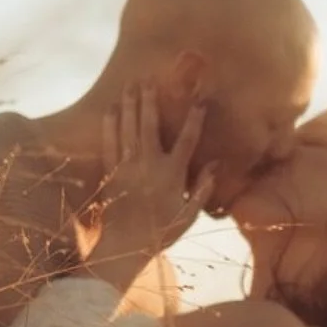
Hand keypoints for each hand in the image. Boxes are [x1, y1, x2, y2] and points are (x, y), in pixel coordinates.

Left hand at [91, 85, 213, 291]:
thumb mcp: (189, 215)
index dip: (194, 119)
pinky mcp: (110, 172)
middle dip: (151, 100)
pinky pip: (110, 142)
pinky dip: (110, 124)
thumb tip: (216, 164)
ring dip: (130, 105)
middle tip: (149, 79)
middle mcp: (149, 165)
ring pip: (129, 128)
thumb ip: (203, 188)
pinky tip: (111, 109)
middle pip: (151, 125)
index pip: (187, 140)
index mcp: (172, 175)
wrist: (125, 247)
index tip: (199, 102)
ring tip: (130, 84)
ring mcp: (127, 167)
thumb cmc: (160, 233)